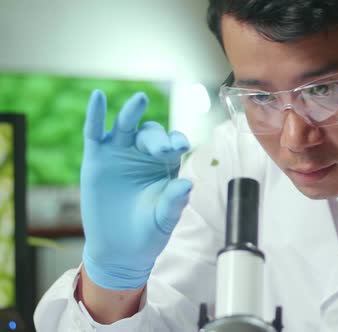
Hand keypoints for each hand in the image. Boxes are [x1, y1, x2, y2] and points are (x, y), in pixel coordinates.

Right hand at [80, 90, 191, 289]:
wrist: (119, 251)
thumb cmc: (148, 233)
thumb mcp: (164, 220)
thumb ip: (175, 202)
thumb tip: (188, 184)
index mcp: (166, 164)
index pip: (174, 143)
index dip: (177, 141)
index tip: (179, 147)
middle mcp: (144, 154)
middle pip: (151, 134)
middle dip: (157, 138)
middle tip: (162, 149)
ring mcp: (119, 153)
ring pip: (126, 126)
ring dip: (132, 112)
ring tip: (140, 100)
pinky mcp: (96, 159)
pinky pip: (95, 132)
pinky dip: (95, 114)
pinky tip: (97, 97)